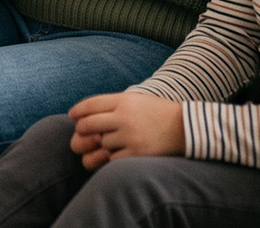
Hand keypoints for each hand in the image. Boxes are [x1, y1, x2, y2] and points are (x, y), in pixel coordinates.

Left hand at [68, 92, 184, 168]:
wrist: (186, 128)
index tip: (73, 116)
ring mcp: (130, 136)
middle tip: (83, 134)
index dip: (78, 111)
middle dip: (82, 131)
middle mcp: (124, 117)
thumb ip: (112, 106)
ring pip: (101, 144)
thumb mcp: (136, 100)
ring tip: (113, 142)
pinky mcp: (137, 154)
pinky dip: (113, 157)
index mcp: (124, 101)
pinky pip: (112, 159)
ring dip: (103, 145)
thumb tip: (82, 118)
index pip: (90, 105)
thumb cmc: (157, 113)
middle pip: (88, 126)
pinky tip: (121, 152)